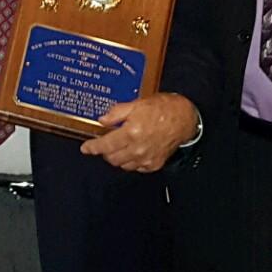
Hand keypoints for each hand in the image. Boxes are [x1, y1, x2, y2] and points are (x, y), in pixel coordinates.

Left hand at [80, 92, 195, 172]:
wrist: (185, 118)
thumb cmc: (164, 109)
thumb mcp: (137, 104)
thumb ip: (117, 113)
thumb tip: (102, 120)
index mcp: (131, 133)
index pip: (105, 145)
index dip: (92, 147)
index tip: (86, 148)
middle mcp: (138, 149)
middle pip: (112, 158)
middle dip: (105, 151)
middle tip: (105, 143)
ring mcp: (146, 159)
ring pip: (123, 165)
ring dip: (117, 157)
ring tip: (120, 146)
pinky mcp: (154, 164)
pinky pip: (136, 168)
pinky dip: (131, 161)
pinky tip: (133, 151)